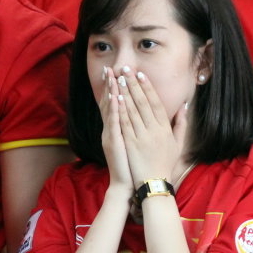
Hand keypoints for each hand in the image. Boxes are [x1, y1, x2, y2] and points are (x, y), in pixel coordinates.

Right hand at [100, 67, 132, 191]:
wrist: (128, 184)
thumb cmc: (134, 165)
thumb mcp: (135, 144)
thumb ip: (137, 130)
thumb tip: (143, 118)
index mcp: (120, 129)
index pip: (117, 105)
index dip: (117, 89)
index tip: (119, 73)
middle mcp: (113, 129)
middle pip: (110, 103)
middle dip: (111, 85)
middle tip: (109, 68)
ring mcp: (112, 135)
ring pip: (110, 109)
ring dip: (110, 92)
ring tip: (111, 76)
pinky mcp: (114, 142)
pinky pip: (114, 123)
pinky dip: (114, 110)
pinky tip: (115, 98)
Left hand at [115, 66, 187, 188]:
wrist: (155, 183)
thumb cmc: (166, 164)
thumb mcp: (178, 144)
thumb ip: (182, 124)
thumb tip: (184, 106)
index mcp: (165, 128)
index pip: (156, 103)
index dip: (148, 87)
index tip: (141, 74)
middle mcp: (154, 130)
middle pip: (143, 102)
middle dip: (134, 84)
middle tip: (126, 69)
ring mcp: (142, 136)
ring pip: (133, 110)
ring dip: (125, 92)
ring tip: (119, 78)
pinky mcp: (131, 143)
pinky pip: (125, 123)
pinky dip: (121, 109)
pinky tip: (116, 98)